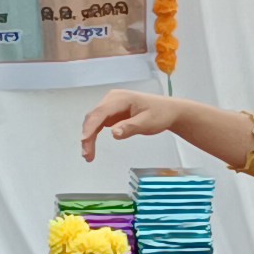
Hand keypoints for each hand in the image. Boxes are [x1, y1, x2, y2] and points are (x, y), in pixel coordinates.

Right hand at [79, 87, 239, 164]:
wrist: (168, 111)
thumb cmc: (160, 113)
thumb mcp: (147, 122)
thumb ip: (130, 127)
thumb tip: (114, 133)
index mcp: (120, 98)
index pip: (100, 113)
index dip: (90, 127)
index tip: (85, 140)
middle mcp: (112, 99)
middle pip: (93, 117)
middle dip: (87, 136)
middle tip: (87, 155)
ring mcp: (111, 105)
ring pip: (94, 121)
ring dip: (89, 137)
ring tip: (88, 155)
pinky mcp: (112, 113)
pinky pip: (99, 123)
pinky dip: (94, 135)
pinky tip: (92, 147)